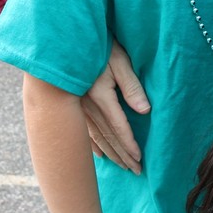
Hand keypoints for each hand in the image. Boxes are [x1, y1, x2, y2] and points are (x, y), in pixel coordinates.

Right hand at [81, 41, 148, 173]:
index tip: (140, 159)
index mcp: (100, 97)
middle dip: (123, 156)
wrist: (67, 41)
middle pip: (108, 137)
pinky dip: (93, 145)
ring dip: (111, 153)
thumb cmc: (100, 47)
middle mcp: (87, 107)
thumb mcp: (120, 61)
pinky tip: (99, 155)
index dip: (129, 144)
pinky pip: (83, 131)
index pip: (119, 127)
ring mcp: (78, 108)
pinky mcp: (73, 106)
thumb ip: (132, 86)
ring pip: (96, 137)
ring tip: (123, 167)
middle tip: (136, 171)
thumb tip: (145, 111)